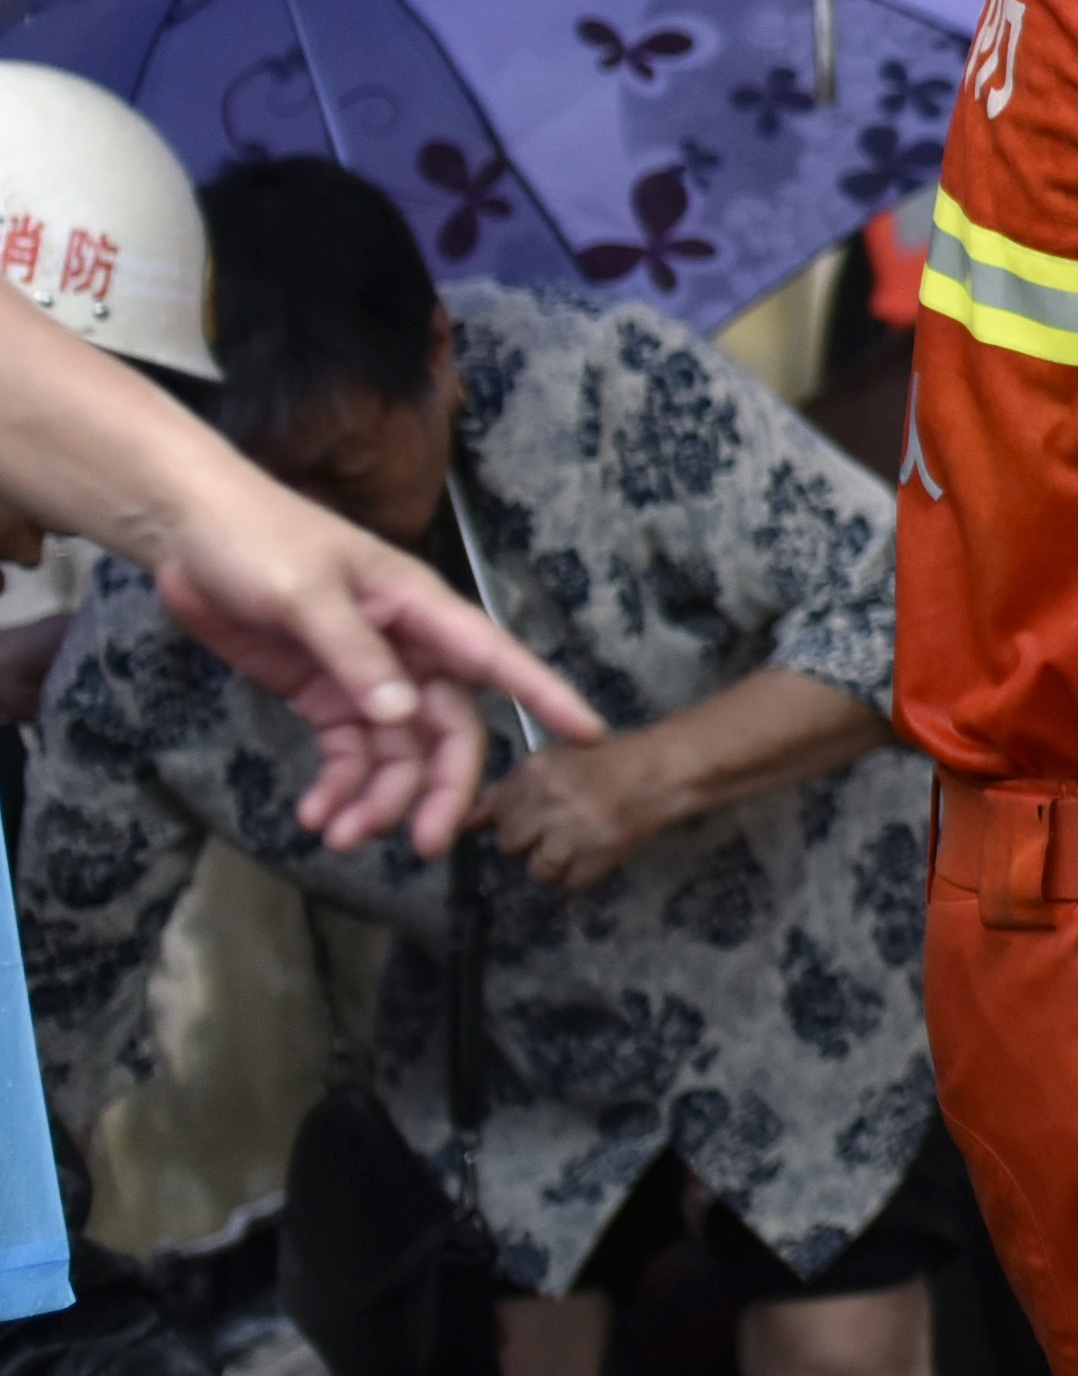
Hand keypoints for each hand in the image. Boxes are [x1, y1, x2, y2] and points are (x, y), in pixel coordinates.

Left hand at [138, 472, 606, 856]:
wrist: (189, 532)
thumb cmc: (258, 540)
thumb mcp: (304, 591)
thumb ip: (354, 652)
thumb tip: (403, 715)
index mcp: (420, 611)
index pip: (497, 659)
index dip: (546, 697)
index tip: (590, 736)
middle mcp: (408, 650)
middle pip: (449, 729)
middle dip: (440, 789)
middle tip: (422, 844)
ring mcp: (367, 678)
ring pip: (399, 754)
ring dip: (378, 801)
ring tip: (339, 837)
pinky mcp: (324, 697)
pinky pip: (349, 754)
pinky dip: (338, 789)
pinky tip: (314, 814)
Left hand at [477, 732, 690, 890]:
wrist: (662, 773)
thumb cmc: (610, 763)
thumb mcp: (555, 762)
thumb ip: (510, 791)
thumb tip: (469, 821)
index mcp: (534, 773)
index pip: (497, 814)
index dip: (513, 820)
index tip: (531, 819)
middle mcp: (548, 802)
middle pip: (511, 845)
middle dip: (528, 845)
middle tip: (553, 834)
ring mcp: (572, 832)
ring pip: (537, 871)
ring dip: (552, 867)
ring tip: (572, 851)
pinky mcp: (598, 857)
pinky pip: (571, 884)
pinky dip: (579, 878)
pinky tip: (591, 860)